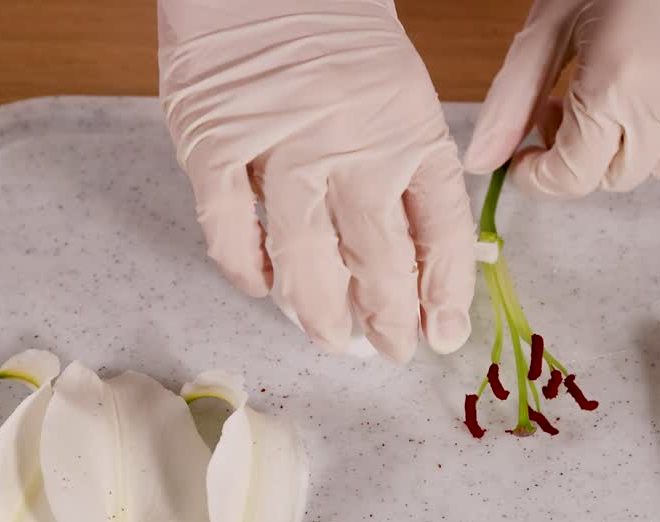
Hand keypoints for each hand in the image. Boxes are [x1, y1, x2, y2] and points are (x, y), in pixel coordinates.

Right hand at [158, 0, 475, 362]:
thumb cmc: (334, 32)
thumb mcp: (399, 91)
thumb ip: (407, 169)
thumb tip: (419, 261)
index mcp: (408, 128)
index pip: (440, 231)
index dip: (445, 293)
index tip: (445, 333)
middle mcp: (352, 145)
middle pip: (378, 261)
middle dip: (389, 321)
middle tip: (390, 350)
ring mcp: (280, 149)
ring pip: (306, 262)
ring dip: (321, 313)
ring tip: (331, 337)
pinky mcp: (214, 146)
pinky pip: (229, 234)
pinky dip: (246, 271)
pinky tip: (262, 289)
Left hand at [464, 0, 659, 195]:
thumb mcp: (552, 22)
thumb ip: (514, 98)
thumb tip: (483, 162)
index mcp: (614, 87)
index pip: (571, 178)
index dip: (542, 176)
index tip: (530, 161)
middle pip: (615, 177)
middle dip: (587, 153)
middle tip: (574, 104)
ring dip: (638, 143)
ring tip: (630, 88)